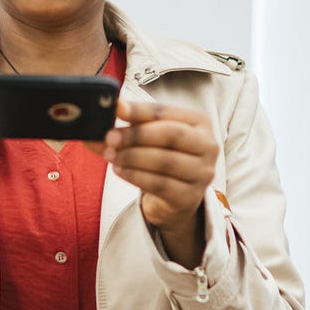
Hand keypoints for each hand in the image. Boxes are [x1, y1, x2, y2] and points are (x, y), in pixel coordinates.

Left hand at [102, 98, 218, 260]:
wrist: (175, 201)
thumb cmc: (163, 161)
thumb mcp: (150, 139)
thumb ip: (129, 125)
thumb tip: (101, 114)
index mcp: (199, 122)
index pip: (166, 112)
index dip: (139, 110)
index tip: (116, 108)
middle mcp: (207, 146)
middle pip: (171, 135)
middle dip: (137, 135)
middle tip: (110, 137)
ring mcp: (201, 174)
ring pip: (165, 161)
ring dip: (132, 157)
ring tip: (110, 156)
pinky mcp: (189, 197)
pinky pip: (159, 184)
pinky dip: (135, 176)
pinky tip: (119, 171)